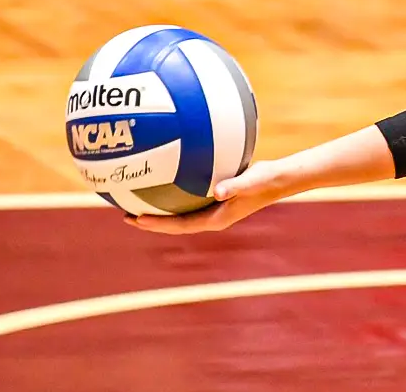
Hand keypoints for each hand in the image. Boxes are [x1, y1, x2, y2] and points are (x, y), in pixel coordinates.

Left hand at [123, 158, 293, 234]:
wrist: (279, 179)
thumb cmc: (266, 180)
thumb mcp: (251, 181)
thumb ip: (235, 185)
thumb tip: (218, 190)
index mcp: (216, 219)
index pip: (180, 226)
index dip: (157, 224)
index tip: (137, 219)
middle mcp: (211, 217)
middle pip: (174, 224)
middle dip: (151, 221)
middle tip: (126, 215)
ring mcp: (212, 209)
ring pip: (179, 213)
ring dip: (159, 211)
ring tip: (136, 203)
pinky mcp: (214, 198)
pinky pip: (188, 199)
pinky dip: (172, 195)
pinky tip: (163, 180)